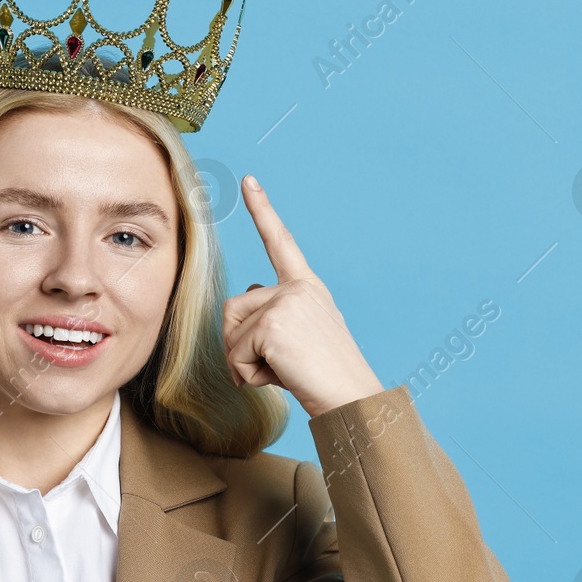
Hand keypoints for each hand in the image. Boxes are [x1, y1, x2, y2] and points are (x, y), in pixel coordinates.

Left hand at [223, 175, 384, 417]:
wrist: (351, 400)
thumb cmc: (322, 379)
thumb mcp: (297, 339)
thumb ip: (270, 316)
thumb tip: (240, 307)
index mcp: (307, 287)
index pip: (280, 242)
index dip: (262, 210)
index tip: (248, 181)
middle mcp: (298, 288)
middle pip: (232, 306)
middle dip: (238, 343)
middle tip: (275, 365)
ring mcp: (286, 303)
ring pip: (229, 331)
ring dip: (243, 361)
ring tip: (281, 371)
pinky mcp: (273, 324)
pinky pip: (235, 353)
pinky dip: (248, 375)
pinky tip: (280, 378)